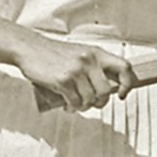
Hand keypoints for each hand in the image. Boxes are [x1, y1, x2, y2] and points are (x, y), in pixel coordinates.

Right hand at [15, 36, 135, 111]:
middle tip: (89, 103)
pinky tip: (67, 104)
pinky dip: (72, 107)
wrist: (30, 49)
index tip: (120, 94)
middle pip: (106, 91)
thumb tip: (109, 88)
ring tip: (75, 103)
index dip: (127, 84)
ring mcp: (76, 70)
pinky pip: (75, 102)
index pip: (124, 67)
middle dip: (98, 102)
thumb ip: (94, 66)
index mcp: (96, 53)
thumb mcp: (80, 54)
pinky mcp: (62, 80)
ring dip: (83, 106)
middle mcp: (89, 60)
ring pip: (90, 99)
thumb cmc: (54, 54)